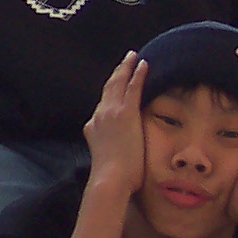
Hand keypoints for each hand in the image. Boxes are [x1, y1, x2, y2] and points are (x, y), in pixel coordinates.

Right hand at [82, 52, 147, 195]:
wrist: (110, 180)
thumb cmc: (113, 178)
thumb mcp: (106, 158)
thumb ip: (110, 149)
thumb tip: (119, 154)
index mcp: (94, 127)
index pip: (103, 105)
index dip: (110, 91)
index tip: (117, 82)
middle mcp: (99, 116)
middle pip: (108, 88)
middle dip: (117, 73)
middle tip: (125, 60)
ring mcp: (110, 113)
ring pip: (118, 84)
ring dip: (125, 68)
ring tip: (133, 57)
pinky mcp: (124, 114)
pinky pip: (132, 88)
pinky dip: (137, 74)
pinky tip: (144, 64)